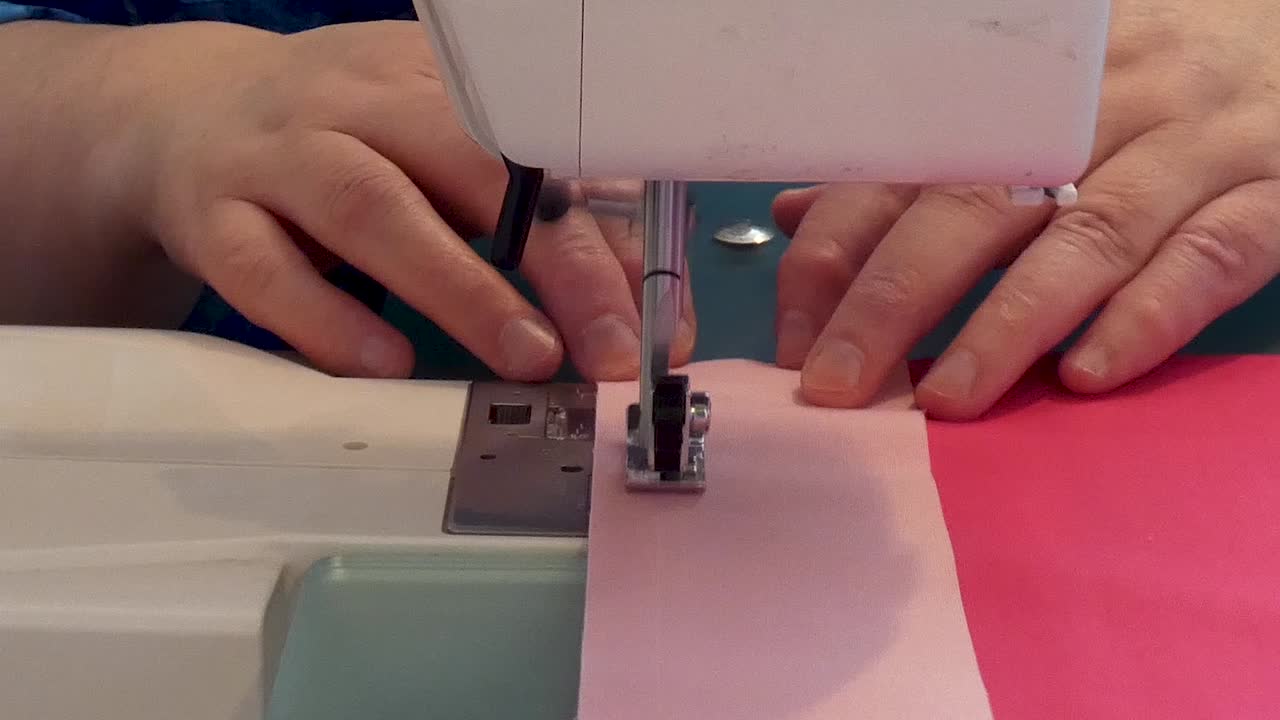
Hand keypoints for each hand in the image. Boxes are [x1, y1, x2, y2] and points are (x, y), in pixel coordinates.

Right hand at [102, 20, 692, 379]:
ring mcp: (279, 156)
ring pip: (372, 209)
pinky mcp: (215, 216)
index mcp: (429, 83)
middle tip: (609, 344)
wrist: (176, 116)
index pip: (537, 148)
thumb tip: (634, 297)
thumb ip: (536, 216)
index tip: (650, 311)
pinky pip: (265, 269)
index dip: (604, 228)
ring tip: (527, 355)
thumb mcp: (438, 153)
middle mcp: (356, 105)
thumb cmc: (341, 141)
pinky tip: (383, 366)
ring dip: (458, 286)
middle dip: (554, 257)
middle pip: (467, 167)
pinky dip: (327, 319)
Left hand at [772, 0, 1279, 418]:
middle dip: (896, 299)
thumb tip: (797, 215)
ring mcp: (1191, 146)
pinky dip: (1147, 317)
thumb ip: (912, 169)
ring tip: (945, 400)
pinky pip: (1209, 256)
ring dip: (1008, 325)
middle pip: (979, 201)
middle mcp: (1099, 108)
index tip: (796, 341)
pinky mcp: (1271, 192)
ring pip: (1088, 236)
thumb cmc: (1132, 87)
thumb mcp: (1019, 111)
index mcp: (1019, 89)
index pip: (903, 167)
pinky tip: (1086, 375)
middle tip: (840, 384)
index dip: (838, 253)